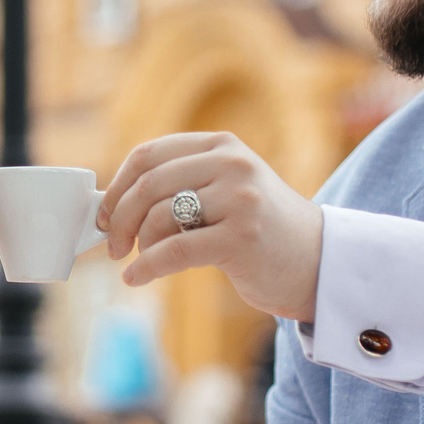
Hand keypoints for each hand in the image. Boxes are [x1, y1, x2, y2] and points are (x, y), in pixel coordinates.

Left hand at [99, 133, 323, 319]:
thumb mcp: (227, 190)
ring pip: (159, 217)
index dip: (117, 186)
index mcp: (222, 145)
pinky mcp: (241, 237)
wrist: (320, 262)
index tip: (103, 214)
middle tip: (112, 246)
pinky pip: (175, 251)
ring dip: (138, 245)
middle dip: (119, 218)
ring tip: (140, 261)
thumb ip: (182, 185)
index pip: (149, 155)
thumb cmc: (262, 231)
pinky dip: (147, 267)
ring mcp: (239, 199)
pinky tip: (136, 278)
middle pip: (148, 185)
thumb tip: (113, 205)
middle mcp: (231, 164)